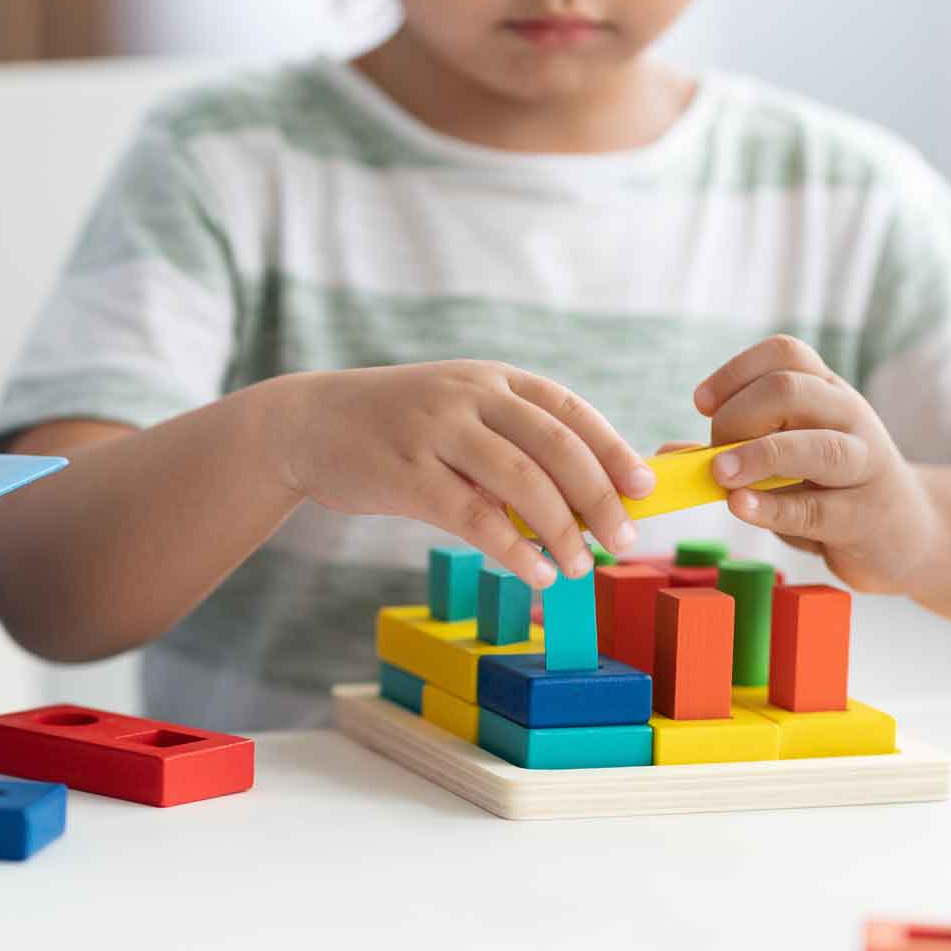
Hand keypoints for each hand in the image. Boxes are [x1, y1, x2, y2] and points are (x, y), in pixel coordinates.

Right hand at [263, 360, 655, 583]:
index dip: (612, 448)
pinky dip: (512, 549)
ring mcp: (435, 431)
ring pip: (521, 481)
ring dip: (561, 529)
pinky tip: (536, 572)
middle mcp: (468, 395)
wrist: (307, 424)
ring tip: (582, 564)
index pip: (568, 409)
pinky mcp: (406, 473)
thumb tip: (581, 499)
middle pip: (555, 445)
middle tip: (626, 537)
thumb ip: (509, 443)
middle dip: (599, 495)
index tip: (644, 487)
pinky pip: (473, 516)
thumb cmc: (394, 425)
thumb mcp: (455, 412)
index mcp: (490, 378)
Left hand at [694, 335, 945, 592]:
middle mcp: (849, 417)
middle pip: (791, 389)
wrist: (911, 534)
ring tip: (719, 474)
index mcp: (827, 392)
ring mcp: (865, 465)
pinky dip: (772, 507)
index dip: (735, 371)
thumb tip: (666, 455)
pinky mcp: (866, 517)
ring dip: (758, 455)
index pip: (784, 354)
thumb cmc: (832, 489)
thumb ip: (731, 453)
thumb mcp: (786, 460)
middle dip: (738, 416)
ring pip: (816, 445)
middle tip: (714, 452)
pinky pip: (817, 509)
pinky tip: (740, 506)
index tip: (701, 404)